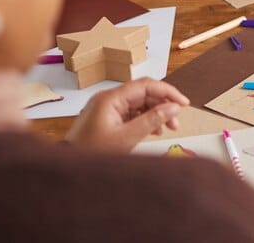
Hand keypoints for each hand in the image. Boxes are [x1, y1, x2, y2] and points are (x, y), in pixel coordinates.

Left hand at [65, 78, 188, 151]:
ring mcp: (107, 108)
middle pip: (144, 94)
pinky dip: (145, 119)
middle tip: (177, 121)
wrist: (70, 169)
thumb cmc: (93, 154)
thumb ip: (153, 120)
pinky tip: (154, 130)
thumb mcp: (127, 138)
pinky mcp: (107, 118)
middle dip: (163, 105)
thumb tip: (174, 108)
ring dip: (156, 113)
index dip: (168, 92)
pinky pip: (131, 113)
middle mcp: (108, 99)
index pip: (146, 85)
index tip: (183, 103)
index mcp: (111, 98)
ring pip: (139, 103)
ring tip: (168, 128)